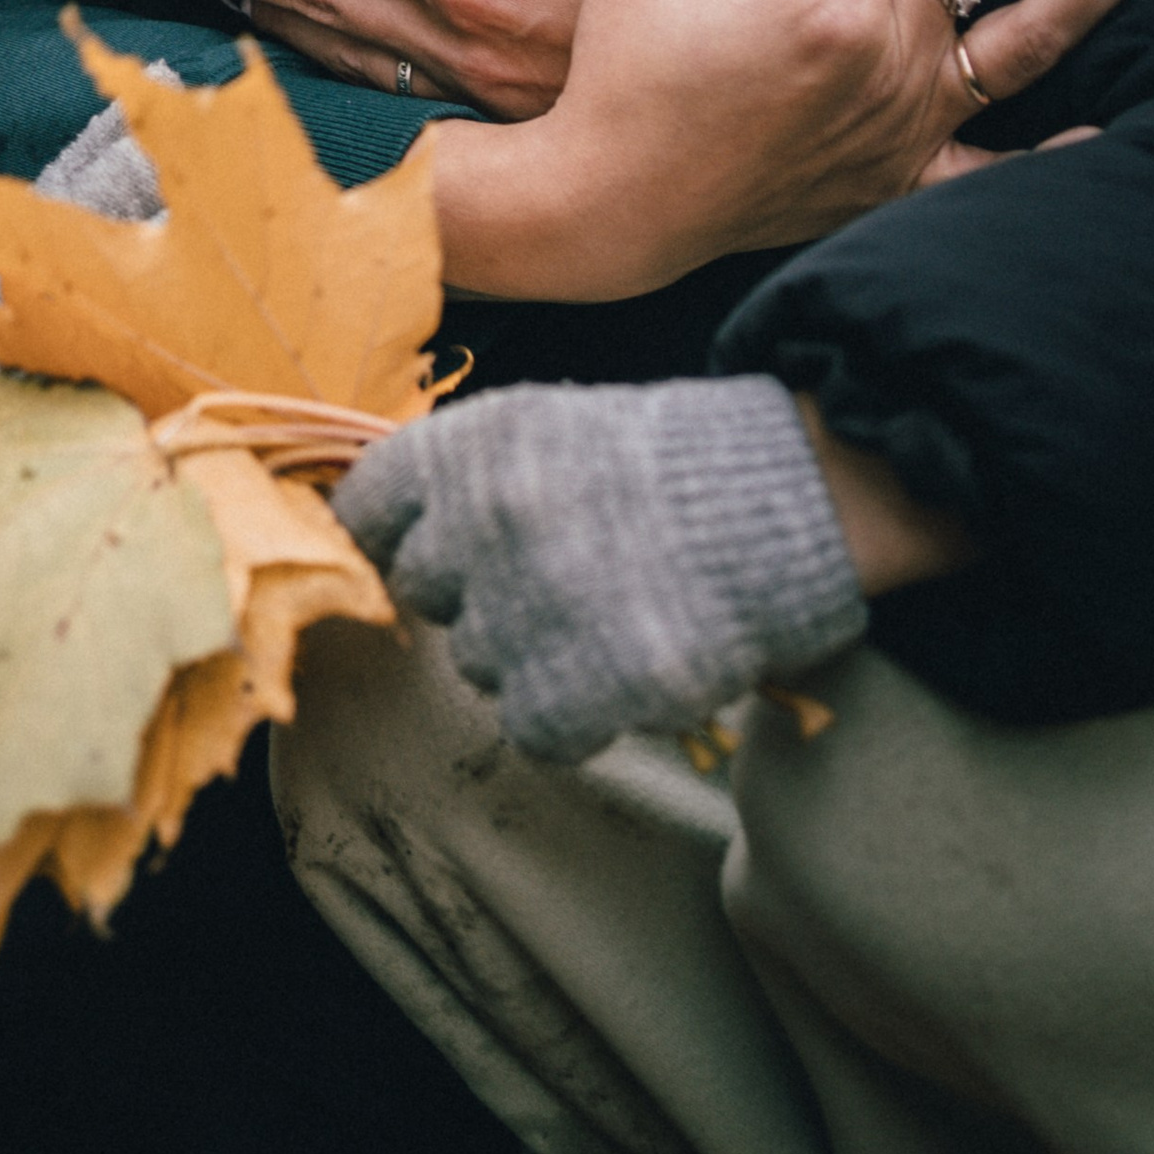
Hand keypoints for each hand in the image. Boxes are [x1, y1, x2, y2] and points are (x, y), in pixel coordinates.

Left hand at [335, 376, 869, 762]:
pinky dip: (571, 715)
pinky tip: (616, 674)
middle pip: (428, 595)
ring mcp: (533, 604)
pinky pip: (533, 726)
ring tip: (602, 616)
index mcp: (466, 448)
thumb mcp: (542, 427)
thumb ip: (459, 477)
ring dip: (530, 655)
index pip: (366, 513)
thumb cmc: (662, 462)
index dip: (400, 537)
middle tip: (553, 578)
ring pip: (481, 664)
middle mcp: (482, 521)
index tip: (436, 549)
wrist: (787, 497)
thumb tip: (394, 533)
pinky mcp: (589, 681)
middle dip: (480, 594)